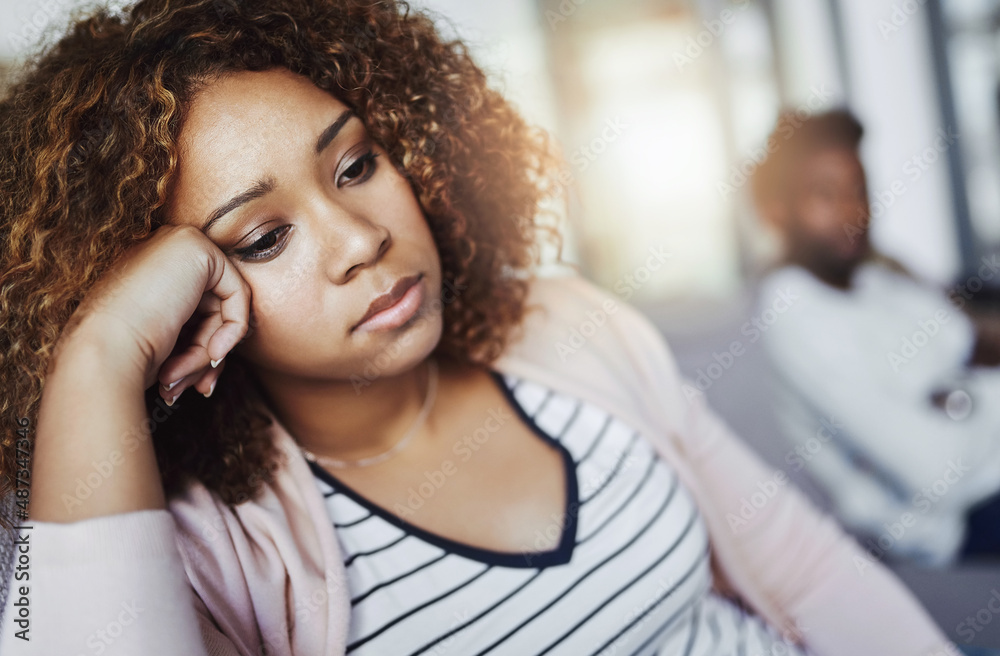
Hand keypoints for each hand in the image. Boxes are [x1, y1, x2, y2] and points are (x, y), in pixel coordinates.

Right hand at [56, 223, 251, 403]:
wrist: (103, 352)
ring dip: (208, 351)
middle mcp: (159, 251)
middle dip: (206, 354)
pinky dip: (233, 329)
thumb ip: (193, 333)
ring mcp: (176, 243)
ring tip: (184, 377)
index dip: (200, 347)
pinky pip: (237, 293)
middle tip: (199, 387)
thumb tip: (222, 349)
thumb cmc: (121, 357)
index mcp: (144, 272)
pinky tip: (214, 352)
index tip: (199, 381)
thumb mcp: (163, 342)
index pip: (191, 310)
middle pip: (208, 309)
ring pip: (220, 307)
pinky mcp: (197, 248)